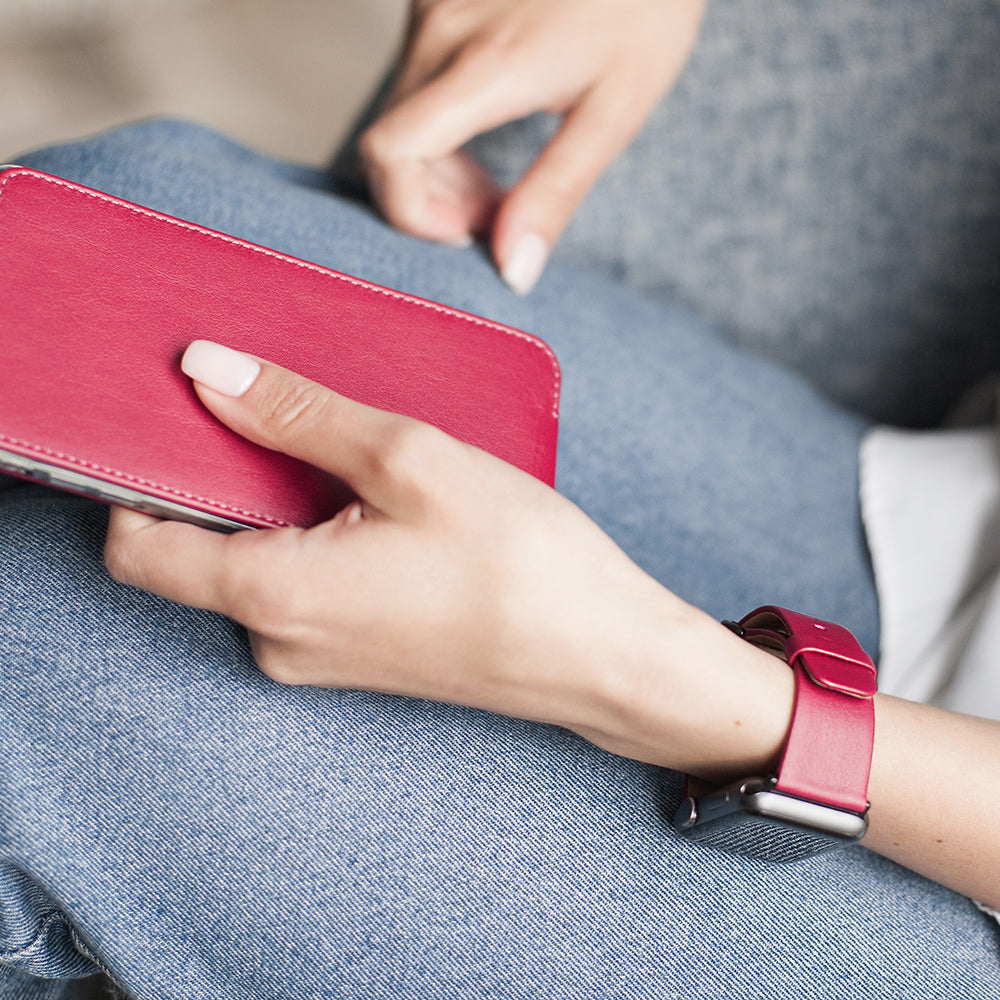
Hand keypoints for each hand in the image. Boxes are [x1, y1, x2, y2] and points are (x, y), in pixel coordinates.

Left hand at [104, 340, 792, 779]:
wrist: (603, 656)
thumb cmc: (520, 563)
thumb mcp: (408, 461)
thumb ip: (298, 413)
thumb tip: (208, 370)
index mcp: (271, 595)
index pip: (136, 543)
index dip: (137, 472)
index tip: (177, 413)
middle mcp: (278, 640)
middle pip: (200, 543)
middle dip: (231, 470)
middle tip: (299, 409)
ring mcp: (319, 653)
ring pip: (260, 556)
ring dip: (289, 496)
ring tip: (369, 457)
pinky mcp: (358, 651)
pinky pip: (306, 581)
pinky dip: (323, 531)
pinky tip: (392, 502)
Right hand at [359, 0, 705, 292]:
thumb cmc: (645, 9)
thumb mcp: (614, 112)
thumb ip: (556, 194)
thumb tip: (512, 271)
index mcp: (487, 65)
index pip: (391, 153)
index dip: (413, 212)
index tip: (467, 231)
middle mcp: (440, 29)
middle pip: (392, 147)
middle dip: (435, 199)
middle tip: (497, 211)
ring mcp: (430, 7)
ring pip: (398, 118)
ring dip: (438, 167)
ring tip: (496, 177)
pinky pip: (412, 85)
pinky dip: (439, 126)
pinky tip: (489, 125)